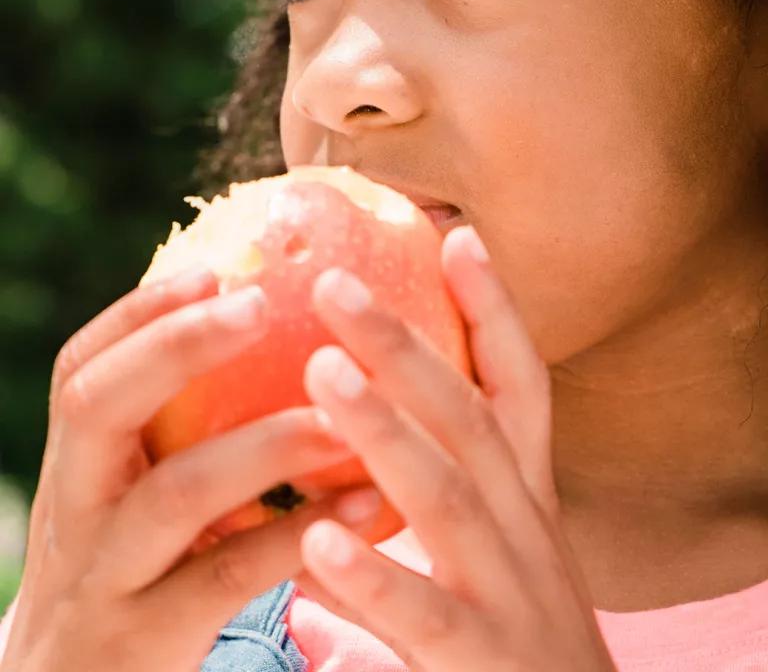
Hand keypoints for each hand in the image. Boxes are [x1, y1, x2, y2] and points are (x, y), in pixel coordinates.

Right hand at [2, 266, 387, 671]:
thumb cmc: (130, 586)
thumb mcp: (127, 508)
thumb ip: (173, 438)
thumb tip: (264, 330)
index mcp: (77, 469)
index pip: (81, 371)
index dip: (138, 314)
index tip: (210, 270)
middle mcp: (75, 514)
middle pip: (98, 408)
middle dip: (176, 346)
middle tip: (260, 302)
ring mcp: (103, 581)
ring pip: (175, 494)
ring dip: (265, 444)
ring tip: (341, 414)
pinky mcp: (144, 644)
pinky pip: (227, 578)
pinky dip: (298, 534)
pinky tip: (367, 503)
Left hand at [296, 225, 617, 671]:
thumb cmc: (517, 653)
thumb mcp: (490, 568)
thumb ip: (423, 524)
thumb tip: (322, 515)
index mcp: (525, 501)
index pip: (519, 388)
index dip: (494, 311)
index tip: (457, 237)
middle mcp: (526, 535)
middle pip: (470, 422)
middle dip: (406, 347)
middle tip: (335, 285)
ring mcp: (511, 599)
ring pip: (449, 502)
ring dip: (386, 432)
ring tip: (323, 374)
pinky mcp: (486, 669)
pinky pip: (425, 620)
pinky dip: (374, 578)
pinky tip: (316, 542)